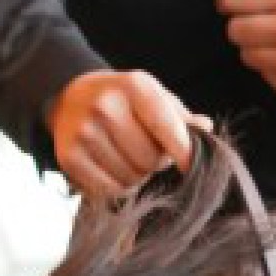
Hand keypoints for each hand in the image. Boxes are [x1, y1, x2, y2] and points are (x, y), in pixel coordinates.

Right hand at [47, 68, 209, 199]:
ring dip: (138, 176)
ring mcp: (85, 134)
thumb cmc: (120, 98)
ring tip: (128, 157)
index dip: (183, 151)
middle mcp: (105, 107)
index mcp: (133, 86)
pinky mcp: (69, 158)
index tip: (191, 166)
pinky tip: (114, 168)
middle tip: (146, 150)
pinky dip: (119, 186)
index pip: (165, 126)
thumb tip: (205, 129)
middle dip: (155, 162)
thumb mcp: (151, 94)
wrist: (69, 97)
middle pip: (150, 159)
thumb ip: (179, 115)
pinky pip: (111, 189)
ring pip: (132, 178)